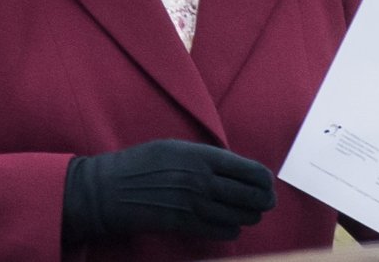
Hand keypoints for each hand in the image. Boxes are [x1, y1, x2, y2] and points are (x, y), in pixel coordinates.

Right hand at [62, 139, 276, 244]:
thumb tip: (235, 167)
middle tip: (267, 203)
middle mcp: (202, 179)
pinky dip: (231, 230)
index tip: (268, 184)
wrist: (110, 189)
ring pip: (239, 216)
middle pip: (250, 196)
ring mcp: (194, 204)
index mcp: (202, 156)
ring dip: (249, 216)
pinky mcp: (184, 225)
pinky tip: (230, 226)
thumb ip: (206, 157)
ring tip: (250, 214)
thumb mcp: (176, 148)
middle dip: (263, 201)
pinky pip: (221, 231)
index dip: (264, 180)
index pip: (250, 170)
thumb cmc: (142, 164)